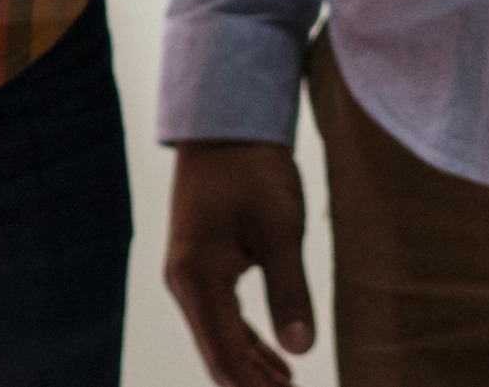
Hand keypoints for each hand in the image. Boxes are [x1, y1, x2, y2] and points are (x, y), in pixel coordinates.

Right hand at [162, 141, 315, 386]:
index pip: (226, 357)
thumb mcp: (281, 230)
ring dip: (253, 371)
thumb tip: (302, 349)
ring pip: (220, 341)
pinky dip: (248, 346)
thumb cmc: (253, 171)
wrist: (225, 127)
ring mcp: (190, 277)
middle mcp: (185, 285)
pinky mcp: (202, 267)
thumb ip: (290, 291)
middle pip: (219, 357)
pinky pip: (222, 320)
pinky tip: (277, 362)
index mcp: (198, 279)